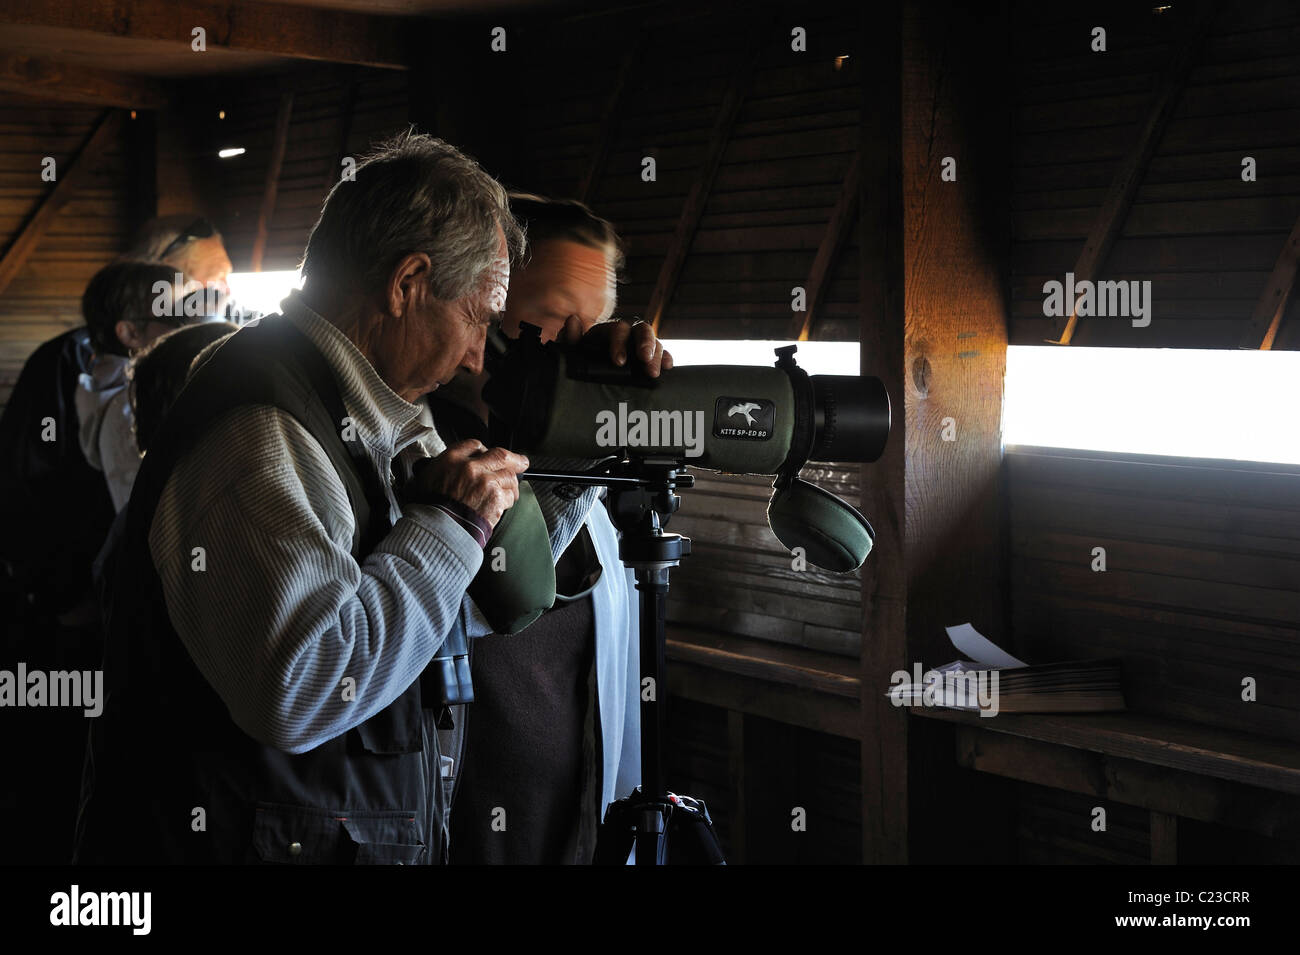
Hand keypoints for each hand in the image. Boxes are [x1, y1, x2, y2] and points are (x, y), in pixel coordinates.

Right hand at [409, 439, 528, 528]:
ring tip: (509, 491)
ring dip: (511, 485)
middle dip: (515, 459)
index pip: (475, 445)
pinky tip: (502, 504)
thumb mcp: (427, 478)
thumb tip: (454, 467)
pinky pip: (509, 496)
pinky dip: (508, 500)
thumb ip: (444, 467)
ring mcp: (485, 482)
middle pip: (501, 455)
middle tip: (522, 463)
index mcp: (452, 459)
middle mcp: (470, 467)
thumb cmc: (430, 508)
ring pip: (509, 476)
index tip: (490, 455)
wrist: (437, 529)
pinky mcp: (495, 499)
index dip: (485, 451)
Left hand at [560, 316, 673, 377]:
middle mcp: (627, 335)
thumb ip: (570, 338)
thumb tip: (573, 320)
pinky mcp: (648, 358)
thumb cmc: (580, 360)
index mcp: (608, 331)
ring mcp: (639, 346)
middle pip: (642, 331)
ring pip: (655, 342)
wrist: (586, 376)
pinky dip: (666, 358)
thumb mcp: (572, 351)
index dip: (620, 343)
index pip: (618, 330)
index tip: (619, 362)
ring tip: (654, 373)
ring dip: (658, 355)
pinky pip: (662, 353)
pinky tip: (669, 366)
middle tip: (645, 361)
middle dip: (646, 344)